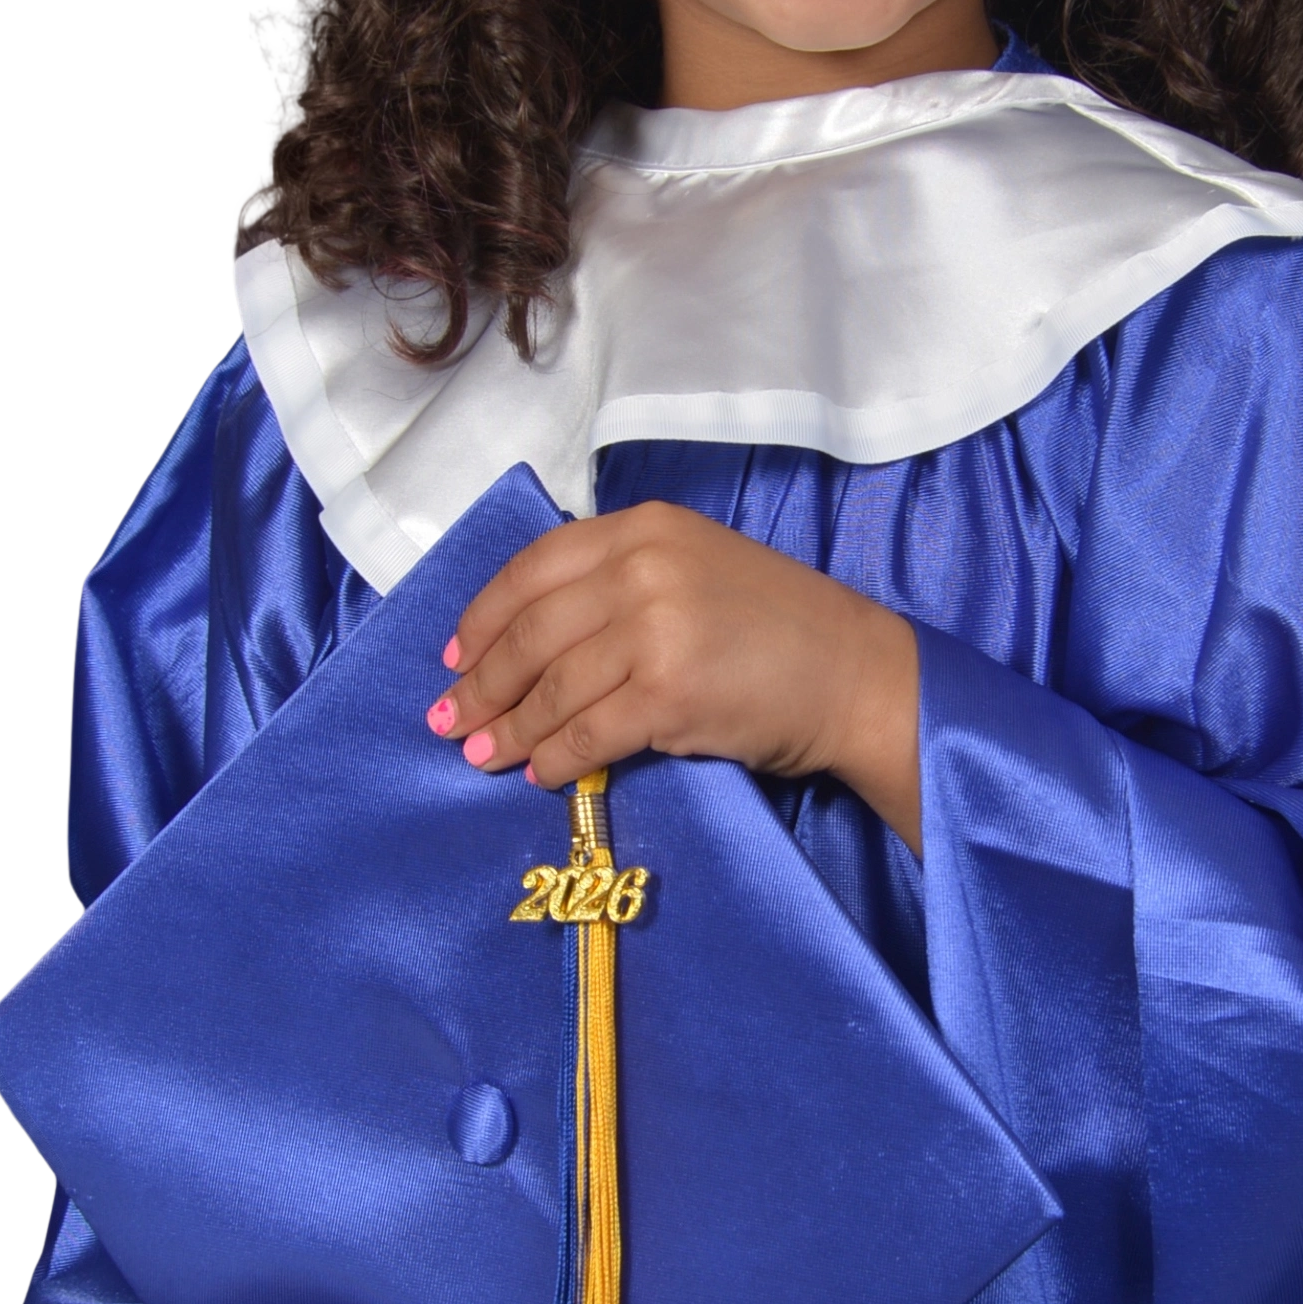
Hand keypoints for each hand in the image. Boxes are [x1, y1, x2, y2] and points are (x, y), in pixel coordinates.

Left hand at [425, 502, 921, 848]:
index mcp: (644, 529)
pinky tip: (538, 774)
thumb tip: (528, 639)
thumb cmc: (777, 628)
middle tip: (448, 719)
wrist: (854, 673)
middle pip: (531, 631)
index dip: (482, 617)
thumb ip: (619, 582)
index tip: (453, 656)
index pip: (533, 568)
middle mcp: (644, 568)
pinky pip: (587, 733)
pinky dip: (554, 757)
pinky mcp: (670, 693)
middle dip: (481, 682)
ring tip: (479, 754)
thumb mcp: (693, 568)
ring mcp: (657, 628)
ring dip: (508, 728)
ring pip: (552, 686)